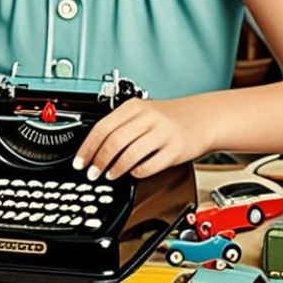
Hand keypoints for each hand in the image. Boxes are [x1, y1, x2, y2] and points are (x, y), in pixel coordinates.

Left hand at [72, 97, 212, 180]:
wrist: (202, 118)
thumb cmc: (169, 118)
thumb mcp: (143, 112)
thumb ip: (121, 125)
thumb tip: (93, 148)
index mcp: (135, 106)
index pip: (103, 127)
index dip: (88, 147)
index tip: (80, 162)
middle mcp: (148, 117)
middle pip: (114, 141)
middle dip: (99, 161)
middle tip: (92, 173)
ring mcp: (162, 133)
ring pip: (130, 154)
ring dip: (116, 168)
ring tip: (110, 175)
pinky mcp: (175, 149)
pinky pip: (150, 165)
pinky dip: (137, 172)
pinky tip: (133, 173)